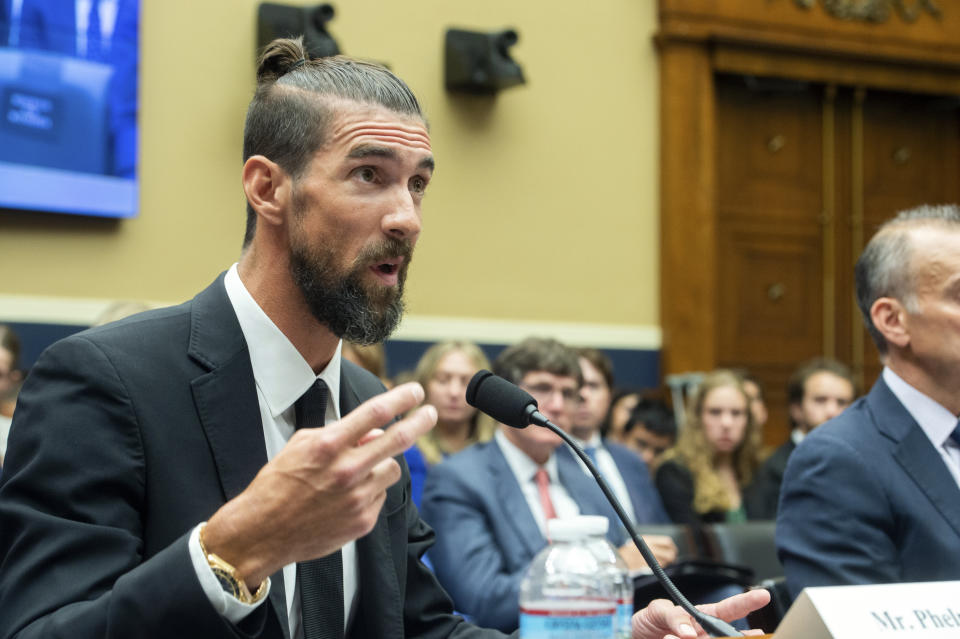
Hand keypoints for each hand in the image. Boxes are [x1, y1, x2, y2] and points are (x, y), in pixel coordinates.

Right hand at [203, 382, 436, 587]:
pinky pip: (381, 495)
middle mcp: (346, 470)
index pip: (375, 413)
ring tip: (358, 471)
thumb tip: (372, 431)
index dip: (401, 398)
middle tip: (430, 413)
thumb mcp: (301, 445)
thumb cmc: (277, 485)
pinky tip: (348, 496)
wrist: (263, 532)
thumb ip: (339, 433)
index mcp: (328, 446)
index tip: (416, 391)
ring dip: (382, 463)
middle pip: (398, 439)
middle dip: (420, 422)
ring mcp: (357, 498)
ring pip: (392, 468)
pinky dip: (371, 490)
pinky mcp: (363, 521)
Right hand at [619, 535, 677, 570]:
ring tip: (665, 561)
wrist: (619, 558)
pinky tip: (658, 564)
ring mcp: (648, 557)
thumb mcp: (640, 540)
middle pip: (668, 553)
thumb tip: (666, 546)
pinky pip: (658, 567)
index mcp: (648, 540)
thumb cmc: (630, 549)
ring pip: (665, 561)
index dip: (672, 546)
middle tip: (672, 557)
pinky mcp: (646, 565)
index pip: (667, 541)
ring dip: (667, 562)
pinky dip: (660, 566)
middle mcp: (649, 548)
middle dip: (672, 556)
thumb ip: (653, 542)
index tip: (673, 549)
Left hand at [631, 589, 770, 638]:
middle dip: (728, 634)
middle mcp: (707, 634)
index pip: (729, 609)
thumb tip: (689, 631)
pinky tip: (671, 638)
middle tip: (698, 634)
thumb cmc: (649, 624)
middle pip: (728, 634)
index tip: (763, 595)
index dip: (747, 602)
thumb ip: (672, 614)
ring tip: (669, 636)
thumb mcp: (656, 611)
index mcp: (703, 616)